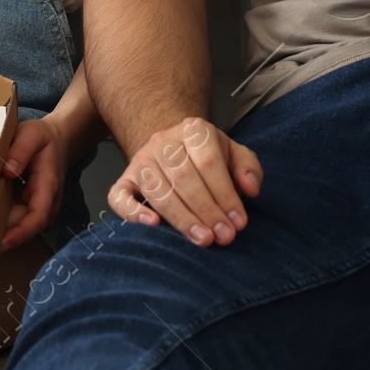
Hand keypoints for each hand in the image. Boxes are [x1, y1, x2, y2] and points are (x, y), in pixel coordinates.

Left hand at [0, 115, 68, 249]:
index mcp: (48, 186)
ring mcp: (39, 207)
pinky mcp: (30, 206)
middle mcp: (47, 202)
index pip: (38, 217)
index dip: (20, 233)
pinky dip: (0, 222)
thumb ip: (20, 150)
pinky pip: (15, 219)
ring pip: (19, 226)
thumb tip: (7, 171)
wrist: (58, 140)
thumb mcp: (31, 134)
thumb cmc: (44, 138)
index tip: (1, 242)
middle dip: (3, 235)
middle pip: (25, 227)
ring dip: (0, 231)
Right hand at [109, 116, 262, 246]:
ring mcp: (140, 161)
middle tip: (222, 236)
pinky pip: (119, 196)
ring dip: (180, 217)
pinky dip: (133, 212)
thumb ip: (248, 168)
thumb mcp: (234, 155)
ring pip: (156, 189)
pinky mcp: (124, 180)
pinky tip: (153, 225)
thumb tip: (249, 189)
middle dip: (206, 210)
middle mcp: (163, 142)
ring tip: (201, 239)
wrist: (175, 148)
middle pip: (183, 176)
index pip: (208, 162)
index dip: (224, 194)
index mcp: (193, 130)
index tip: (238, 222)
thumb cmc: (208, 158)